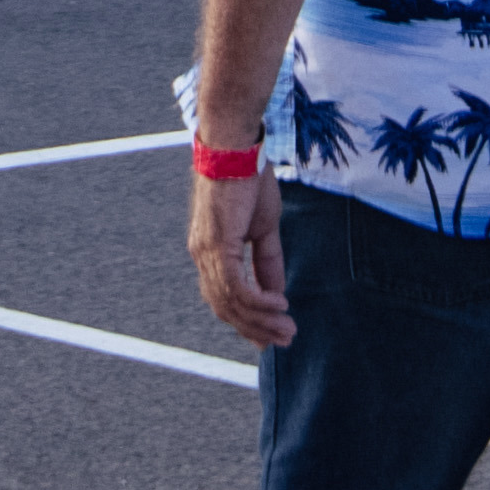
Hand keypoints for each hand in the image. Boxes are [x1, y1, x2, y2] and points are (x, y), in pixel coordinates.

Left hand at [190, 169, 292, 347]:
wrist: (235, 149)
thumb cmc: (248, 180)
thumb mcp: (263, 228)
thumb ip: (267, 261)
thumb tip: (277, 291)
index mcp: (210, 253)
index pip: (224, 299)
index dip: (246, 321)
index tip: (269, 336)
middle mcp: (203, 257)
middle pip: (226, 308)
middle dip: (256, 329)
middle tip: (283, 340)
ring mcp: (208, 252)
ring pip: (232, 302)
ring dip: (260, 320)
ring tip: (286, 328)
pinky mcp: (219, 245)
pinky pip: (238, 286)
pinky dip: (259, 301)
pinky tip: (280, 304)